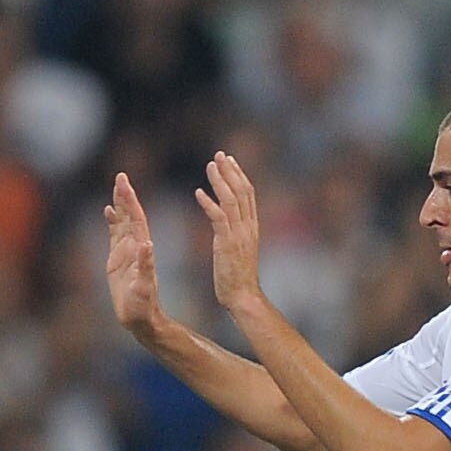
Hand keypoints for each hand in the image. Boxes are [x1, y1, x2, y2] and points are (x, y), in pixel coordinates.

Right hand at [104, 171, 163, 334]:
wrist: (141, 319)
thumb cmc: (143, 307)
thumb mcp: (144, 287)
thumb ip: (145, 266)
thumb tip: (146, 244)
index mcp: (141, 249)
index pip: (136, 219)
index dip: (130, 201)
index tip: (125, 183)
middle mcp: (135, 247)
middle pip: (130, 216)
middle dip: (125, 196)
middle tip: (121, 176)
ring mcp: (126, 252)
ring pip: (122, 222)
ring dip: (119, 205)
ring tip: (116, 187)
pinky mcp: (118, 260)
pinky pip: (114, 235)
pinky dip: (112, 222)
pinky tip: (108, 210)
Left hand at [195, 150, 262, 314]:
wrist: (243, 296)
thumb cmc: (238, 278)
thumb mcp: (239, 250)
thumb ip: (235, 234)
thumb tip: (228, 225)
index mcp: (252, 227)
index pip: (248, 194)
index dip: (239, 175)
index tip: (229, 161)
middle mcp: (248, 227)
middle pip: (242, 191)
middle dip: (231, 171)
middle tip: (219, 154)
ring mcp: (239, 234)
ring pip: (231, 200)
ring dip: (220, 180)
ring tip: (210, 165)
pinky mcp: (227, 243)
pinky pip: (218, 217)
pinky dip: (209, 203)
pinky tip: (198, 192)